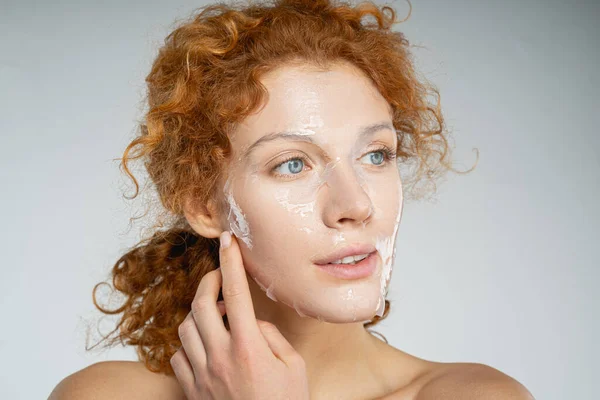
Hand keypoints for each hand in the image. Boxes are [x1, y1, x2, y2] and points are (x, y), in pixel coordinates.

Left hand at [170, 231, 309, 399]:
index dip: (231, 261)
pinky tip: (204, 344)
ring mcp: (202, 375)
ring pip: (185, 328)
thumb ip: (271, 336)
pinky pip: (178, 355)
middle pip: (201, 304)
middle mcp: (220, 357)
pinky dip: (189, 342)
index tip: (228, 239)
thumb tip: (251, 321)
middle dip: (208, 281)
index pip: (237, 292)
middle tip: (218, 276)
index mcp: (249, 348)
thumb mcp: (294, 367)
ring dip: (199, 313)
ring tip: (217, 314)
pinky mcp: (191, 391)